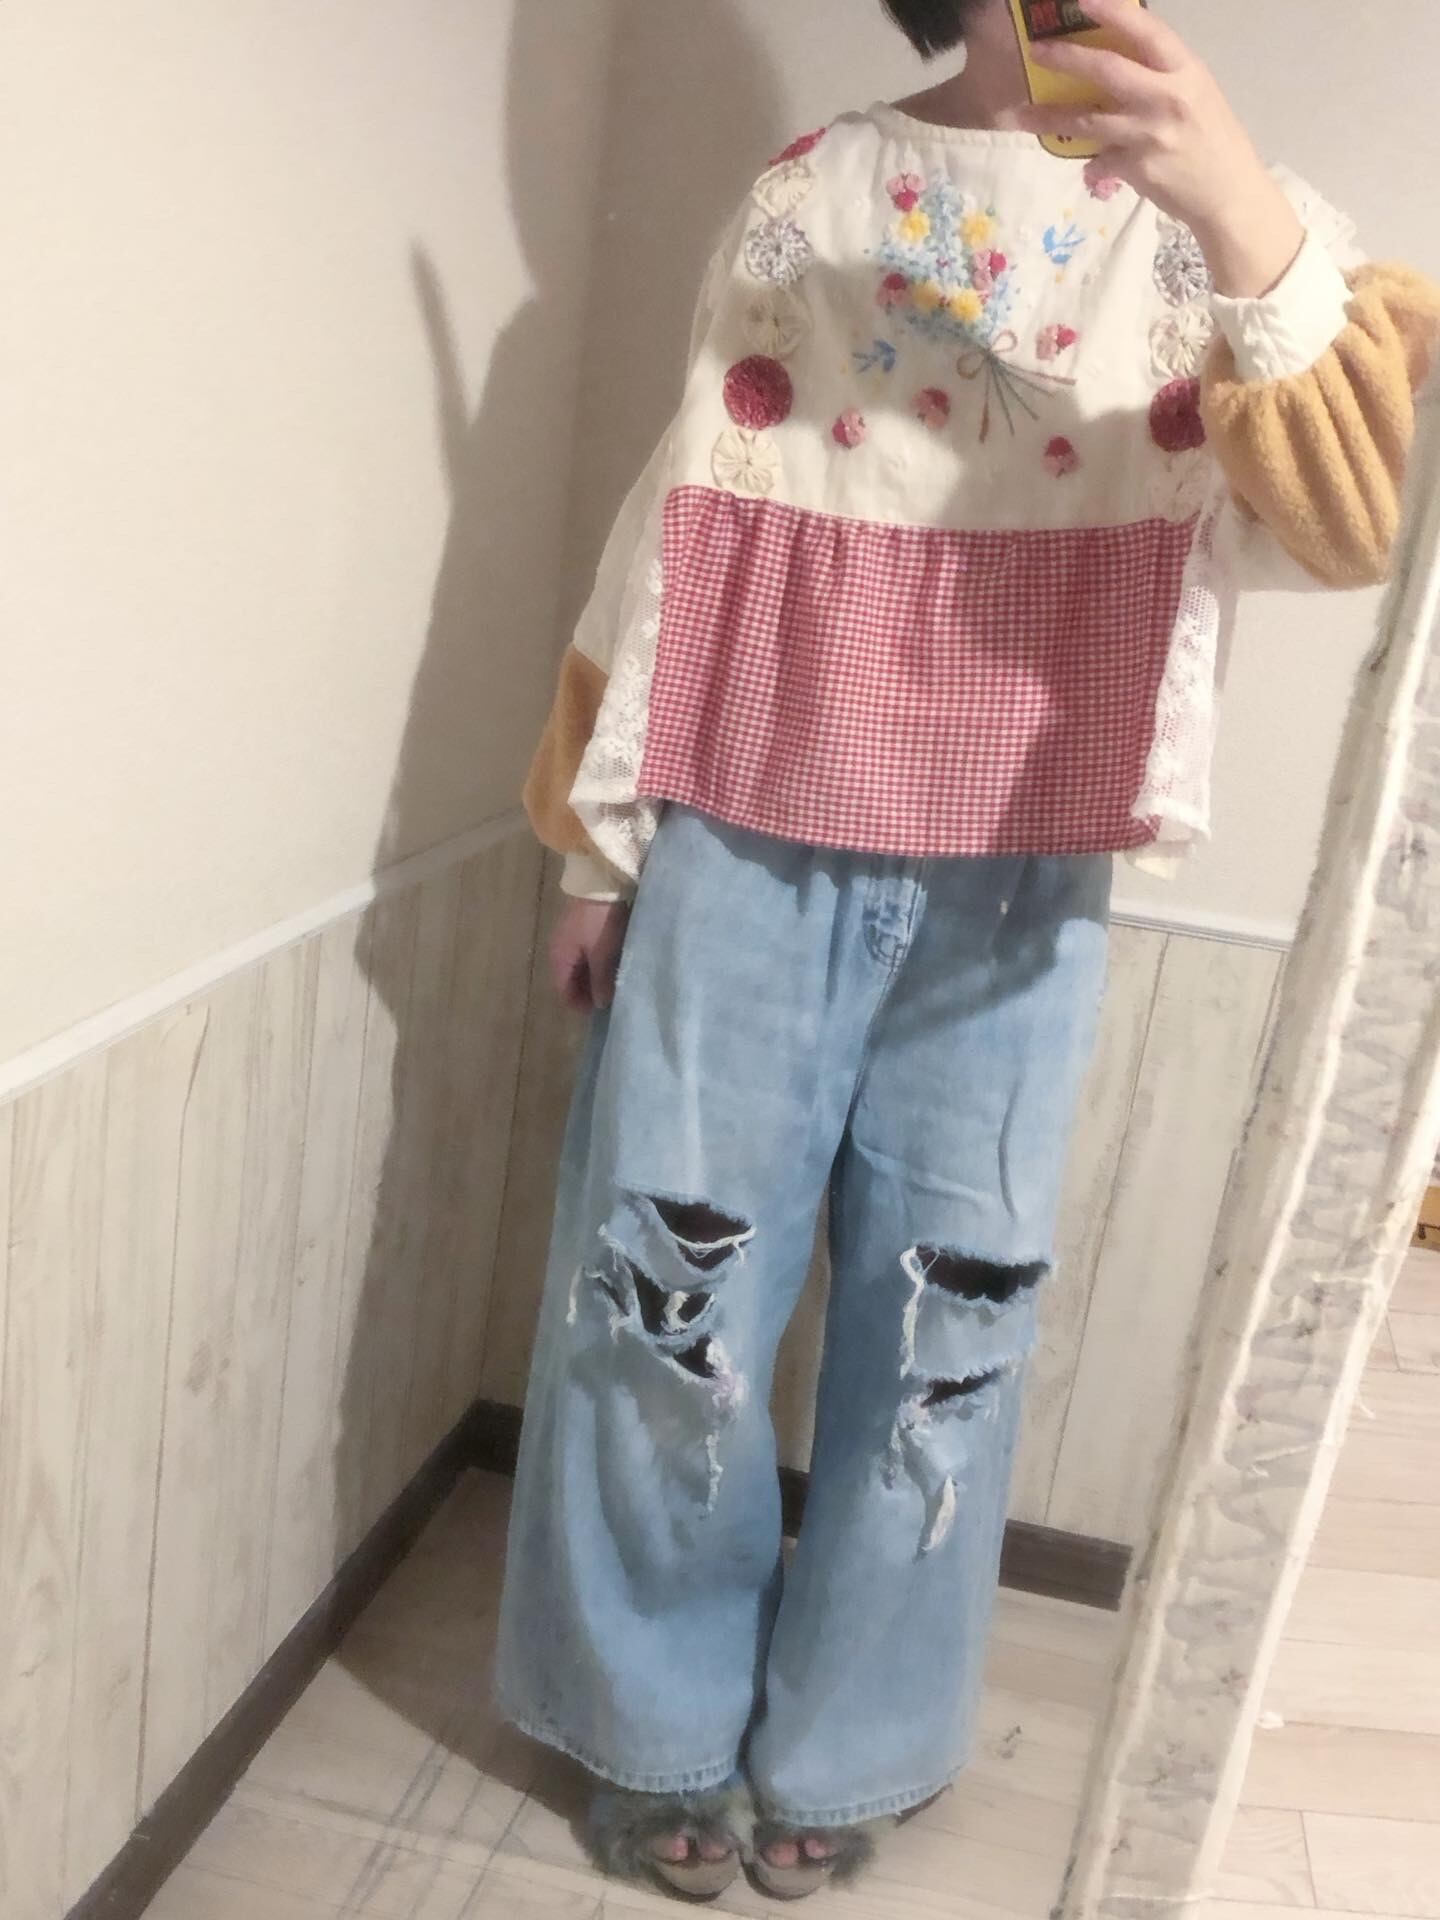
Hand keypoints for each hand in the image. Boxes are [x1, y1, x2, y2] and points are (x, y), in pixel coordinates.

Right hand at [550, 898, 629, 1013]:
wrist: (600, 881)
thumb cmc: (600, 920)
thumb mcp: (602, 954)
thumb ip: (600, 981)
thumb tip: (600, 1004)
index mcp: (559, 959)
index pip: (563, 992)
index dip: (580, 1006)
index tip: (601, 1013)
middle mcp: (560, 950)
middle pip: (571, 981)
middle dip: (588, 993)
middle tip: (611, 1000)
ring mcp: (570, 938)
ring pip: (580, 968)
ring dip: (594, 978)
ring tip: (615, 985)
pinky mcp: (582, 928)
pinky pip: (587, 955)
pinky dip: (597, 964)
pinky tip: (613, 965)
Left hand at [1016, 0, 1302, 296]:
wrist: (1229, 194)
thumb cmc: (1214, 139)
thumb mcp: (1197, 93)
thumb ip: (1161, 76)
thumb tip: (1117, 62)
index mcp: (1185, 71)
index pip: (1146, 31)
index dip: (1112, 13)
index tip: (1081, 0)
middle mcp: (1166, 97)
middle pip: (1107, 71)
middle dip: (1067, 58)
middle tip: (1036, 52)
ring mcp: (1149, 134)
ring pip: (1087, 120)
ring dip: (1049, 118)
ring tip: (1018, 115)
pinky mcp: (1137, 168)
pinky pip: (1100, 160)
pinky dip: (1091, 163)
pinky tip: (1090, 166)